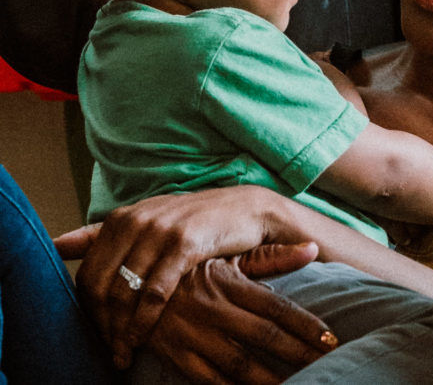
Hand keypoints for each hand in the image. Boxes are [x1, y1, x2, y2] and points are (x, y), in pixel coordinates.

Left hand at [55, 186, 278, 369]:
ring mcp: (160, 231)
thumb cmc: (197, 221)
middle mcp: (135, 221)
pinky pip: (155, 292)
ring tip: (125, 353)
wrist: (248, 210)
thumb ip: (101, 234)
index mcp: (121, 218)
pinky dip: (146, 321)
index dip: (87, 311)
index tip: (98, 335)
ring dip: (122, 330)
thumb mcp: (148, 219)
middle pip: (100, 286)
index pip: (88, 273)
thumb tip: (54, 245)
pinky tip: (145, 339)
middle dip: (102, 325)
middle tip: (111, 351)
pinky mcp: (185, 244)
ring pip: (124, 292)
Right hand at [146, 244, 336, 383]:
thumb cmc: (191, 267)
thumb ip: (271, 257)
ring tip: (300, 384)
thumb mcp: (228, 258)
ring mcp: (193, 335)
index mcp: (229, 282)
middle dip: (298, 354)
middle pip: (264, 337)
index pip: (276, 307)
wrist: (130, 280)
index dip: (305, 325)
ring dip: (270, 379)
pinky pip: (208, 380)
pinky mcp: (175, 355)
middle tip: (327, 363)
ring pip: (239, 364)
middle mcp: (213, 309)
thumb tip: (312, 248)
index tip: (331, 339)